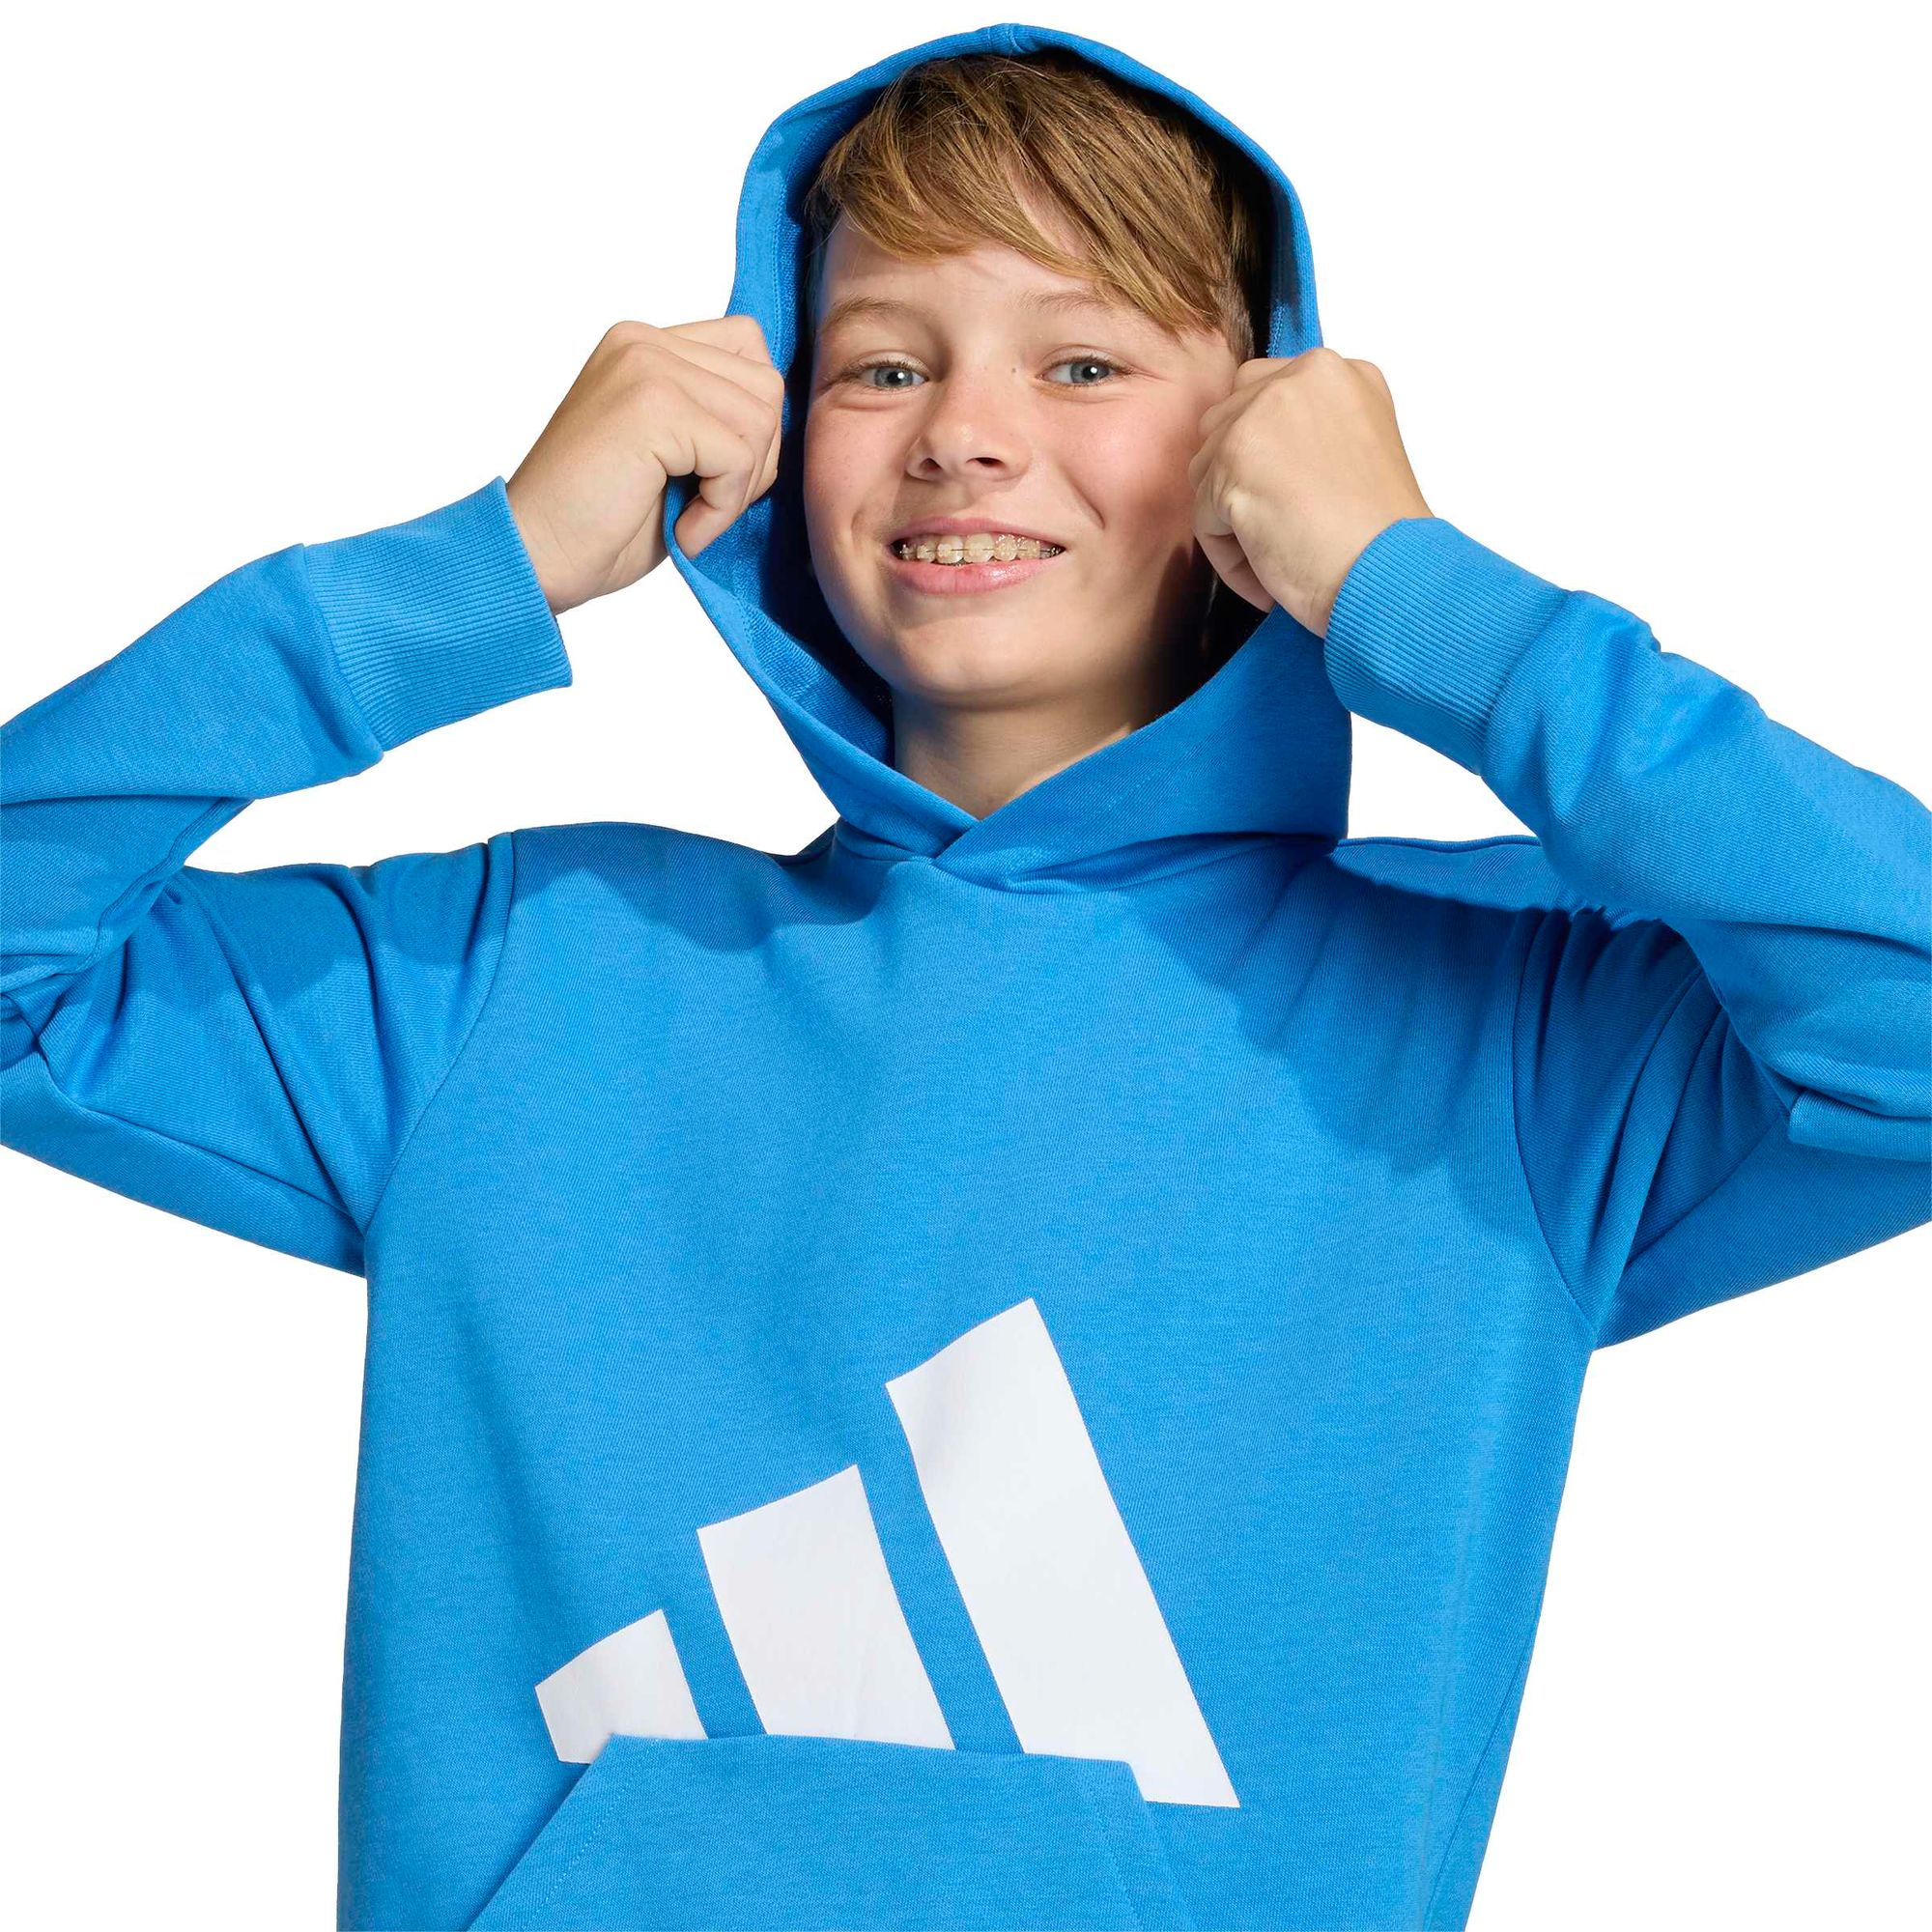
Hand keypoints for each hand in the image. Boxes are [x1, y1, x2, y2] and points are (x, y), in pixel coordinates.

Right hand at [505, 316, 784, 615]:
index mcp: (646, 345)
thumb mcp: (672, 454)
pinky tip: (681, 529)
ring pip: (760, 419)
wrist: (534, 555)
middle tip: (705, 502)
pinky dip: (721, 510)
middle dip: (755, 459)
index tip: (712, 473)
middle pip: (766, 384)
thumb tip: (780, 416)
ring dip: (738, 489)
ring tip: (689, 515)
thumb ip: (715, 417)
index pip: (750, 349)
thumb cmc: (600, 522)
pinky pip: (739, 457)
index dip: (752, 422)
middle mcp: (645, 342)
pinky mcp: (653, 406)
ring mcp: (646, 367)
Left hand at [1187, 346, 1432, 637]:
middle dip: (1236, 483)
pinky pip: (1204, 518)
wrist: (1390, 575)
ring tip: (1280, 557)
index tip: (1286, 498)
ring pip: (1206, 472)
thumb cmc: (1381, 536)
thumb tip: (1250, 457)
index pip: (1259, 393)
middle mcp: (1299, 377)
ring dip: (1231, 523)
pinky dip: (1229, 559)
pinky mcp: (1231, 460)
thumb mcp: (1357, 451)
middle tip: (1276, 531)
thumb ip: (1305, 435)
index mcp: (1336, 373)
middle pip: (1222, 426)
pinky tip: (1269, 579)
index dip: (1261, 454)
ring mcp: (1262, 413)